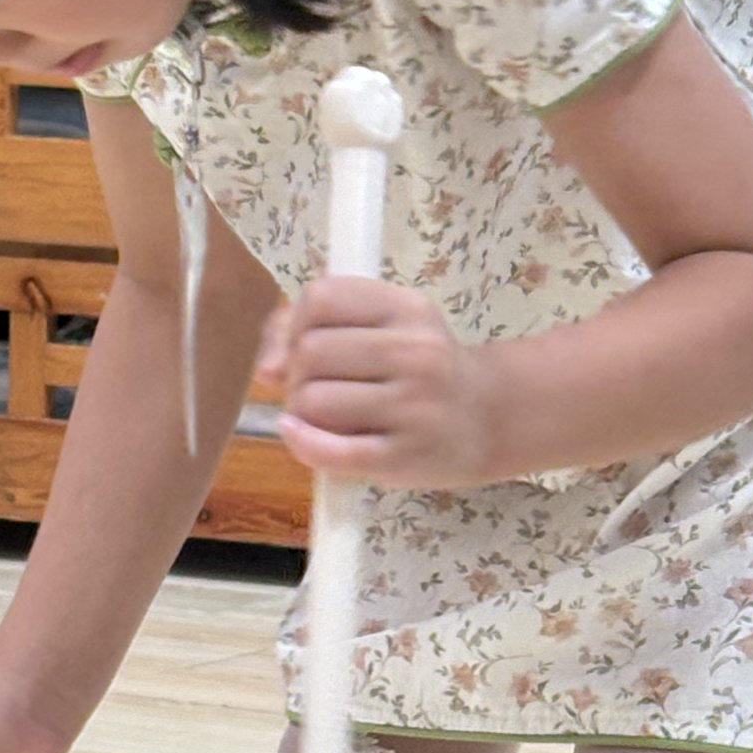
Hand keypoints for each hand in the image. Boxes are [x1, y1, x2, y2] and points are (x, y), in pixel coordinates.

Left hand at [256, 274, 513, 487]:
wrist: (486, 420)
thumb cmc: (420, 372)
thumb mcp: (384, 329)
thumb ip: (313, 328)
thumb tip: (266, 367)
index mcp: (407, 308)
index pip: (321, 297)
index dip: (295, 324)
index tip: (305, 346)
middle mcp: (416, 351)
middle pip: (310, 351)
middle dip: (296, 374)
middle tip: (318, 389)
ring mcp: (414, 405)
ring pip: (313, 400)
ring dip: (303, 412)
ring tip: (326, 417)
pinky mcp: (404, 456)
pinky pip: (331, 449)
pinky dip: (303, 443)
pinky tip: (299, 435)